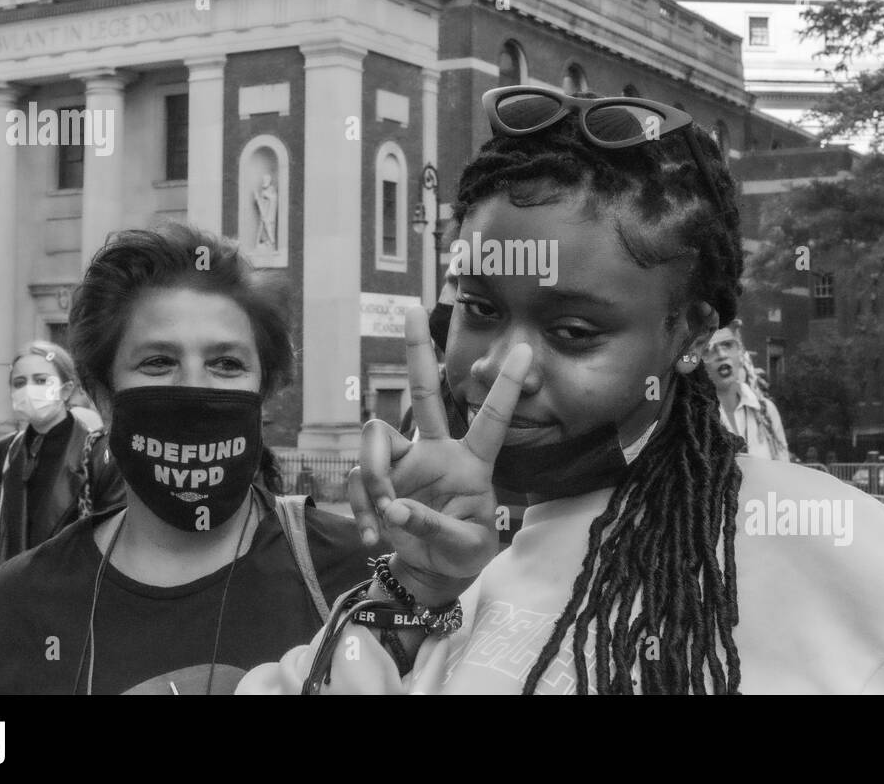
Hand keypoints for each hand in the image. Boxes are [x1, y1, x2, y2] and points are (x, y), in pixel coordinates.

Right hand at [349, 305, 530, 605]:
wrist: (431, 574)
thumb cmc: (462, 555)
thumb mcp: (465, 549)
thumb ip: (434, 528)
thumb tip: (394, 508)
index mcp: (472, 463)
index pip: (492, 419)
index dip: (507, 386)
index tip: (525, 348)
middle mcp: (437, 451)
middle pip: (424, 394)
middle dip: (416, 352)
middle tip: (413, 309)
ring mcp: (404, 462)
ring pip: (375, 436)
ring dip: (374, 476)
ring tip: (385, 517)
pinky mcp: (378, 480)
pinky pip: (358, 480)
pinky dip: (360, 508)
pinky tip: (373, 534)